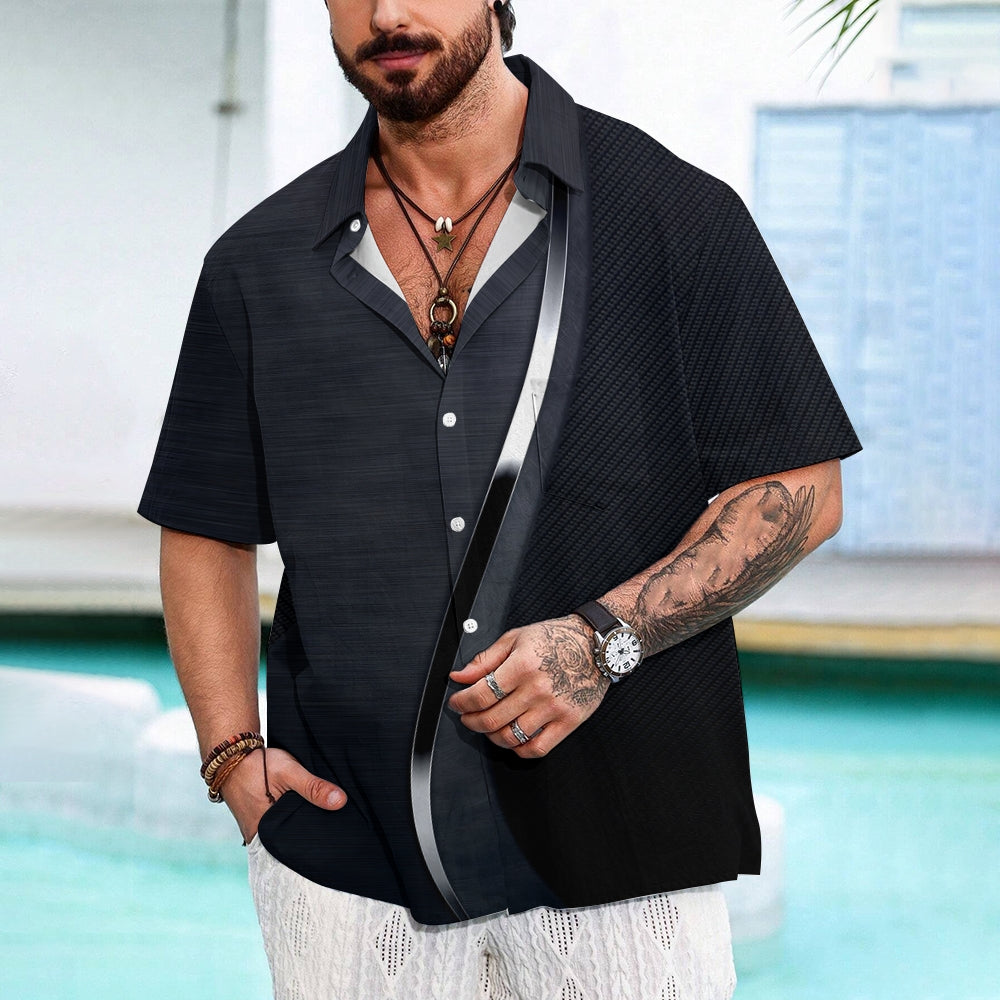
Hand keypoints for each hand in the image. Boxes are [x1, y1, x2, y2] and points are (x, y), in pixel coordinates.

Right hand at [217, 747, 346, 842]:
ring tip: (323, 822)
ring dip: (299, 828)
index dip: (315, 844)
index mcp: (265, 831)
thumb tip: (340, 801)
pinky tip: (305, 814)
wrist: (231, 757)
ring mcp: (257, 831)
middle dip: (310, 837)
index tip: (335, 840)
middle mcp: (259, 837)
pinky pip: (277, 828)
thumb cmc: (257, 764)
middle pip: (291, 843)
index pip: (296, 848)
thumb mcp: (288, 771)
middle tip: (335, 830)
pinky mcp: (258, 823)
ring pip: (284, 835)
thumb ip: (313, 787)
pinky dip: (289, 822)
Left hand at [447, 615, 609, 757]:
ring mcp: (554, 708)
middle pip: (492, 719)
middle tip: (467, 716)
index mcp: (522, 666)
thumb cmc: (557, 638)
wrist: (596, 645)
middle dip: (471, 721)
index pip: (481, 695)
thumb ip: (485, 659)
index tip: (456, 703)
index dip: (461, 703)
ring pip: (511, 737)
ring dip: (491, 736)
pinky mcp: (569, 722)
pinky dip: (519, 749)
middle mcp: (538, 689)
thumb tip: (459, 676)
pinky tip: (513, 738)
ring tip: (488, 726)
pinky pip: (537, 748)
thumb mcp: (516, 638)